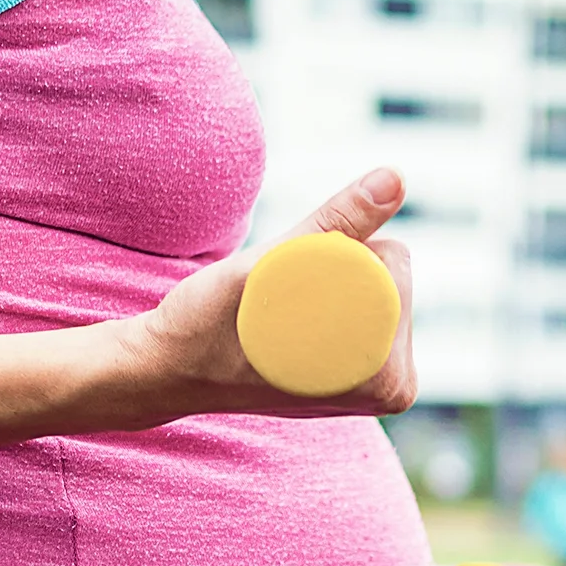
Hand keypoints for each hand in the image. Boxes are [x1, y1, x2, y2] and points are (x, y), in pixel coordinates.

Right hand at [120, 169, 417, 422]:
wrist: (169, 368)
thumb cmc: (209, 325)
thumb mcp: (273, 265)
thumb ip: (340, 221)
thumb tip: (397, 177)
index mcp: (390, 377)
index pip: (391, 263)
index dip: (332, 255)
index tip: (284, 293)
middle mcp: (392, 388)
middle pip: (389, 276)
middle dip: (334, 269)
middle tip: (277, 305)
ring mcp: (375, 385)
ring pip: (371, 286)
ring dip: (325, 281)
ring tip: (277, 316)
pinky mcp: (356, 375)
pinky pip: (354, 302)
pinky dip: (321, 294)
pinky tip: (285, 322)